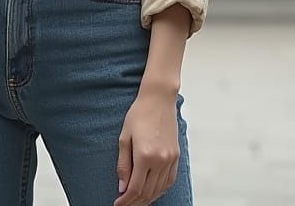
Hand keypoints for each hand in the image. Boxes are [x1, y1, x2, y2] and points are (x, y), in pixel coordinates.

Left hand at [113, 85, 179, 205]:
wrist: (158, 98)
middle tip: (125, 204)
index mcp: (145, 155)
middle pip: (147, 192)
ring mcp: (170, 159)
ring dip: (147, 198)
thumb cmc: (139, 114)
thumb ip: (123, 164)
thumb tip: (122, 187)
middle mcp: (160, 160)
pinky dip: (160, 190)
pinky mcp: (177, 156)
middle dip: (135, 202)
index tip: (118, 204)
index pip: (135, 188)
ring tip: (136, 200)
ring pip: (159, 189)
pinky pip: (169, 181)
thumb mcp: (124, 137)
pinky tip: (152, 191)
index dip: (125, 200)